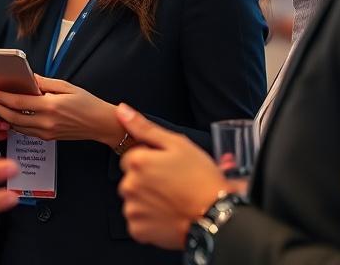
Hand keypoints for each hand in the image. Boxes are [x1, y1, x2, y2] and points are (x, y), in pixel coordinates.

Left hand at [0, 75, 121, 145]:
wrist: (101, 124)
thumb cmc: (87, 103)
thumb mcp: (66, 86)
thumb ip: (44, 83)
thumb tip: (27, 77)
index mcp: (50, 107)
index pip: (18, 103)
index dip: (1, 97)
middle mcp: (46, 122)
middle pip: (13, 117)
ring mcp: (46, 132)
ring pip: (17, 126)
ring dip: (3, 116)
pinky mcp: (48, 138)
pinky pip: (26, 131)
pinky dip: (15, 123)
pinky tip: (9, 115)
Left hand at [116, 103, 226, 249]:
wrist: (217, 217)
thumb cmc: (201, 179)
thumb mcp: (177, 144)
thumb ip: (144, 127)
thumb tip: (121, 110)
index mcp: (136, 161)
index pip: (131, 158)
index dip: (150, 162)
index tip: (167, 169)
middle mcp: (128, 185)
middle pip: (131, 179)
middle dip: (147, 181)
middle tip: (172, 186)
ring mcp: (132, 209)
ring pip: (134, 200)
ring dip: (147, 201)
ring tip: (172, 201)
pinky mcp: (138, 230)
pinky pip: (138, 222)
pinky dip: (149, 220)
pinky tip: (167, 216)